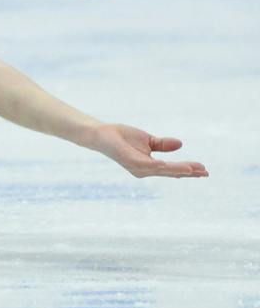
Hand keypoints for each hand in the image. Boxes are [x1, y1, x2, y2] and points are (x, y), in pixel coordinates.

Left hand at [86, 123, 207, 178]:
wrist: (101, 134)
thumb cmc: (122, 137)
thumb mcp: (147, 140)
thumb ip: (163, 144)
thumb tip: (181, 144)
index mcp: (150, 166)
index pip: (172, 170)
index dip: (188, 171)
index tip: (204, 170)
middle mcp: (145, 170)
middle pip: (171, 173)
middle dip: (188, 172)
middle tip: (205, 172)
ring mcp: (138, 168)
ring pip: (162, 170)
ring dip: (177, 169)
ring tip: (193, 169)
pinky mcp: (131, 162)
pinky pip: (147, 165)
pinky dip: (158, 166)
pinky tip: (167, 165)